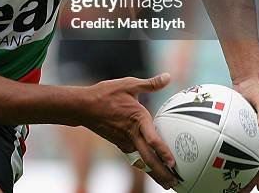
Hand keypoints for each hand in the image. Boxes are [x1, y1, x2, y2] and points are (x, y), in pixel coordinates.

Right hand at [83, 73, 178, 189]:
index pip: (152, 139)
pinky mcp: (120, 144)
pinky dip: (145, 165)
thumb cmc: (106, 93)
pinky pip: (135, 157)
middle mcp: (131, 134)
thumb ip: (150, 84)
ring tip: (167, 184)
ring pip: (142, 161)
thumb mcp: (128, 84)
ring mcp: (124, 141)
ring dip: (154, 174)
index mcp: (137, 119)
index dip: (163, 152)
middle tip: (175, 184)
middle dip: (162, 174)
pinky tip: (152, 170)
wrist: (83, 106)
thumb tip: (168, 76)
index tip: (173, 162)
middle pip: (148, 159)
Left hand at [233, 76, 258, 191]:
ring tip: (223, 184)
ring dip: (235, 171)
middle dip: (249, 180)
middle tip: (239, 192)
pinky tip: (209, 158)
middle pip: (255, 165)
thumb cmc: (257, 92)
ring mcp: (250, 138)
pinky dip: (223, 153)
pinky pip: (230, 145)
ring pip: (243, 158)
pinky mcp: (239, 133)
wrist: (249, 84)